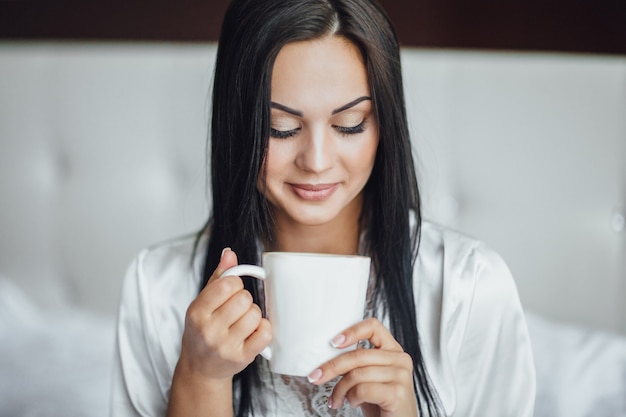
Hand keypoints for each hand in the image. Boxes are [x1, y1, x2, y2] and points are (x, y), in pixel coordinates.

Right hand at [177, 248, 271, 381]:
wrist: (200, 367)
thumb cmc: (203, 331)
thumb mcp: (203, 303)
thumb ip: (218, 277)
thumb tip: (229, 253)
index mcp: (197, 312)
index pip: (227, 284)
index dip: (235, 283)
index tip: (231, 291)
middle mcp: (209, 330)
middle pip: (244, 298)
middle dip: (244, 300)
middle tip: (236, 309)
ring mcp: (225, 346)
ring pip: (256, 314)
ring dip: (253, 315)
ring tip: (242, 322)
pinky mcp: (242, 358)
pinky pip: (265, 333)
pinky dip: (263, 329)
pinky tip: (252, 332)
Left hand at [307, 318, 417, 416]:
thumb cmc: (380, 403)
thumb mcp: (367, 377)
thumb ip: (356, 363)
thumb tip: (327, 356)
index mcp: (392, 350)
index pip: (373, 327)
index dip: (351, 331)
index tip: (333, 342)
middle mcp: (400, 359)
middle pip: (358, 354)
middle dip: (331, 367)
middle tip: (316, 377)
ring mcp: (401, 375)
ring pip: (357, 374)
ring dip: (340, 389)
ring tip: (337, 399)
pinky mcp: (397, 393)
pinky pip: (363, 389)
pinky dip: (352, 398)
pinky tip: (353, 402)